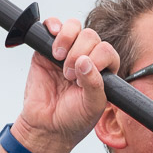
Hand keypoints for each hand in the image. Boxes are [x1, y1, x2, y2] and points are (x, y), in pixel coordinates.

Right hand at [11, 18, 119, 152]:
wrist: (45, 126)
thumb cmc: (73, 119)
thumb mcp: (91, 106)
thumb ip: (94, 84)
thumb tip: (85, 61)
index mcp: (102, 70)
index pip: (106, 50)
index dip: (96, 59)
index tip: (83, 79)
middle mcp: (86, 57)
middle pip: (90, 36)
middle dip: (79, 53)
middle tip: (69, 76)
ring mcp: (66, 52)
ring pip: (74, 27)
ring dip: (67, 39)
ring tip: (59, 59)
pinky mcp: (45, 49)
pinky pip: (51, 27)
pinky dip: (52, 25)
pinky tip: (52, 36)